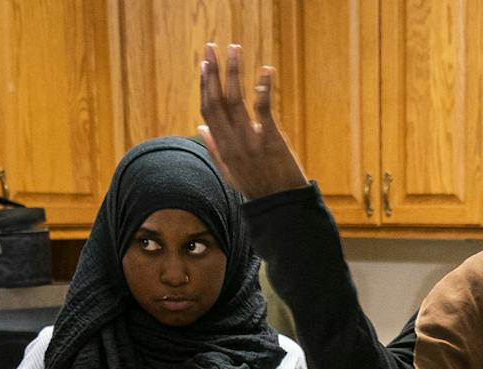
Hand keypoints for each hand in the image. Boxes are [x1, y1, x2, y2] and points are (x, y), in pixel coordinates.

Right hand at [198, 43, 309, 198]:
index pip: (208, 110)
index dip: (205, 86)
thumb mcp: (229, 172)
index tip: (205, 64)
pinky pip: (265, 110)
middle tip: (211, 47)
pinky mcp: (272, 141)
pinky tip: (266, 70)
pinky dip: (264, 88)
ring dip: (234, 72)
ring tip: (234, 49)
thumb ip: (214, 148)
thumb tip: (199, 125)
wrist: (283, 207)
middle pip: (217, 101)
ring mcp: (251, 142)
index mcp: (223, 148)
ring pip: (236, 100)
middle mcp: (233, 143)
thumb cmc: (258, 188)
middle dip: (213, 72)